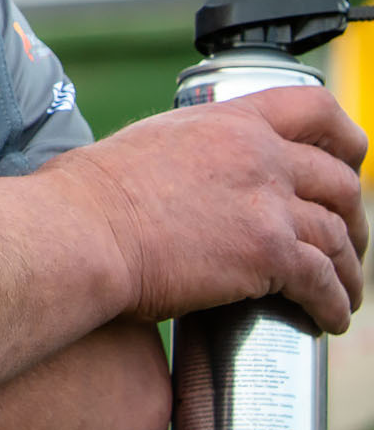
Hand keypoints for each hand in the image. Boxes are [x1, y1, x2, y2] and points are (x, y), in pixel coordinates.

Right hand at [49, 86, 367, 331]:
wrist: (83, 230)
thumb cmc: (90, 193)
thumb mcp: (151, 143)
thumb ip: (192, 151)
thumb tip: (191, 178)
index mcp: (229, 122)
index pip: (314, 110)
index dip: (344, 138)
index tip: (350, 161)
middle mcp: (259, 156)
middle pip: (340, 183)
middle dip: (353, 218)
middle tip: (346, 243)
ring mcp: (267, 204)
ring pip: (339, 238)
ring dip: (349, 271)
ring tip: (344, 293)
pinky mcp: (268, 253)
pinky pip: (323, 283)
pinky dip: (334, 305)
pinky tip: (329, 319)